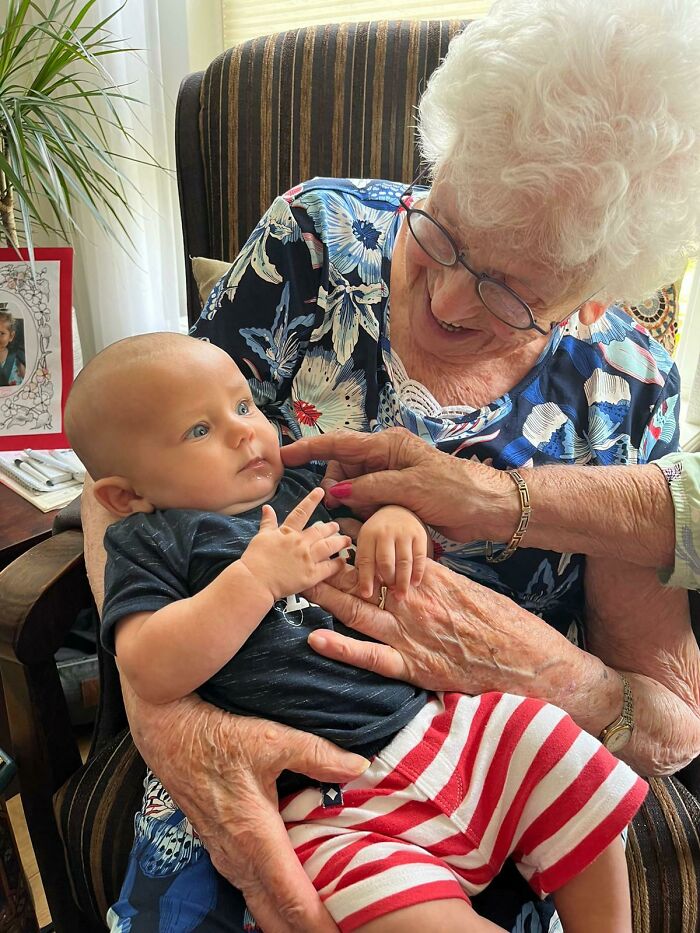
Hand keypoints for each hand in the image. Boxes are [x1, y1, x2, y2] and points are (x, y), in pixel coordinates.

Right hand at [123, 681, 369, 931]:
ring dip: (286, 921)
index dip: (319, 925)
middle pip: (275, 916)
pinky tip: (284, 902)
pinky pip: (248, 889)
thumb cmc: (217, 737)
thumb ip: (318, 755)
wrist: (168, 733)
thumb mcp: (272, 739)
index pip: (293, 899)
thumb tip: (359, 766)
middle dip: (304, 931)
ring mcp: (225, 855)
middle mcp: (238, 857)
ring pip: (259, 905)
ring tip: (315, 926)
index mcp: (256, 838)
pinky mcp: (218, 847)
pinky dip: (270, 905)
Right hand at [240, 487, 350, 601]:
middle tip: (337, 526)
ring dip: (339, 542)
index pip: (301, 512)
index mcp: (287, 532)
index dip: (311, 500)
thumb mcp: (260, 537)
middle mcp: (300, 543)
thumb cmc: (255, 560)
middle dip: (331, 527)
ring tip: (346, 540)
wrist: (255, 581)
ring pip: (328, 546)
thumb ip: (268, 522)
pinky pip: (329, 568)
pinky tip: (342, 561)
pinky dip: (337, 563)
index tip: (321, 491)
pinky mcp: (311, 575)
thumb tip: (267, 508)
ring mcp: (307, 558)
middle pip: (320, 531)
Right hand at [282, 428, 518, 541]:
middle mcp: (384, 460)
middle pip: (342, 470)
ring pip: (353, 492)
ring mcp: (389, 480)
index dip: (310, 449)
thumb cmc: (454, 489)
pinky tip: (375, 524)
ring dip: (354, 507)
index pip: (339, 444)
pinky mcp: (394, 500)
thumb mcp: (409, 487)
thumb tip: (335, 493)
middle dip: (338, 489)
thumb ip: (370, 488)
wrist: (486, 508)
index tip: (284, 456)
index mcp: (387, 446)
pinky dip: (365, 516)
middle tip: (350, 508)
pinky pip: (367, 506)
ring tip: (373, 517)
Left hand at [303, 560, 594, 716]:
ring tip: (295, 581)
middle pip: (363, 578)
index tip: (329, 526)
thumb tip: (414, 565)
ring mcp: (414, 635)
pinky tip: (315, 639)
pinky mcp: (418, 668)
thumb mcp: (472, 591)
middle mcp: (417, 602)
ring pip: (359, 611)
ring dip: (326, 596)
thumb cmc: (509, 628)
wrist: (538, 664)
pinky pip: (373, 658)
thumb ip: (438, 579)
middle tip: (300, 547)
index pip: (385, 554)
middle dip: (330, 564)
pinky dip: (343, 649)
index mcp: (431, 580)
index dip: (354, 541)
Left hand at [355, 505, 427, 598]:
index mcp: (369, 534)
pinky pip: (419, 557)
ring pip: (404, 562)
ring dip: (402, 581)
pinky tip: (414, 583)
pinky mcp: (419, 535)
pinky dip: (418, 572)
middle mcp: (386, 532)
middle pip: (386, 562)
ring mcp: (404, 533)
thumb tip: (361, 583)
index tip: (367, 594)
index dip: (366, 579)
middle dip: (387, 581)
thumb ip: (365, 558)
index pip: (366, 560)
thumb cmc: (380, 531)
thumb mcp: (367, 539)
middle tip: (389, 594)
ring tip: (401, 594)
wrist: (399, 509)